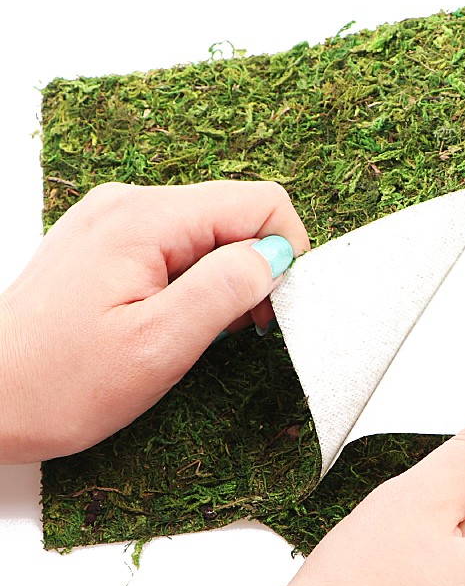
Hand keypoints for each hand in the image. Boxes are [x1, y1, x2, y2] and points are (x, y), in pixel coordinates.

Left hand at [0, 180, 308, 462]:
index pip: (260, 202)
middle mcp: (129, 203)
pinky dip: (191, 284)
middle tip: (230, 331)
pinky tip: (167, 322)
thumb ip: (226, 289)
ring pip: (210, 233)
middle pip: (236, 215)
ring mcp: (115, 220)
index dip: (285, 254)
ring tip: (190, 332)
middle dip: (252, 272)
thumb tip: (277, 255)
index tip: (270, 309)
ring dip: (220, 283)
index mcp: (145, 219)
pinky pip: (178, 247)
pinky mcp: (108, 243)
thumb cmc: (58, 383)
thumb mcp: (158, 344)